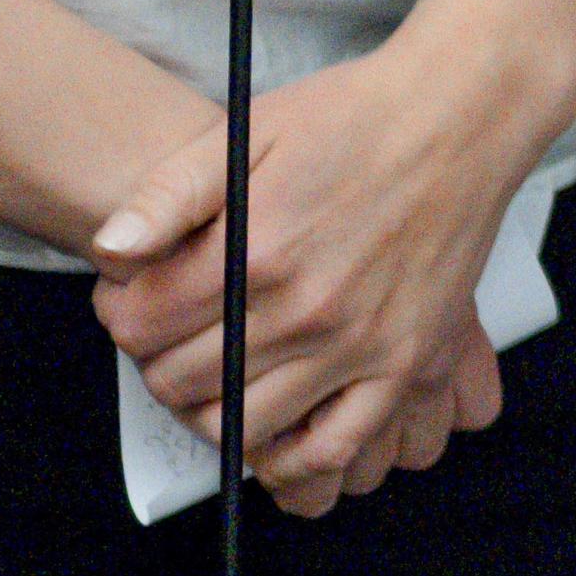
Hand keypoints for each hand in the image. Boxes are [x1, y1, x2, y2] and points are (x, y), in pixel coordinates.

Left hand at [86, 0, 575, 510]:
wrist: (465, 114)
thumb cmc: (356, 116)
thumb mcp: (250, 129)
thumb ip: (170, 191)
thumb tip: (110, 250)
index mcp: (257, 249)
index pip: (141, 325)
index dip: (119, 311)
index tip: (131, 295)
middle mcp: (306, 308)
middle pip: (180, 381)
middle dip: (155, 358)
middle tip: (171, 329)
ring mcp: (360, 344)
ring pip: (241, 426)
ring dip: (208, 407)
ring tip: (215, 370)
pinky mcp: (407, 362)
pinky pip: (333, 448)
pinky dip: (291, 461)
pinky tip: (273, 435)